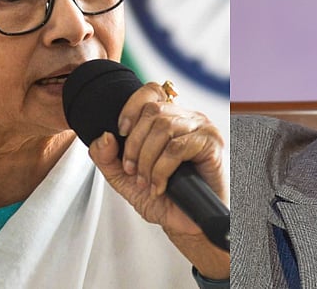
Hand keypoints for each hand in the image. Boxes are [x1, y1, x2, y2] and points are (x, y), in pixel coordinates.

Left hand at [87, 82, 227, 277]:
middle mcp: (188, 118)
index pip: (151, 91)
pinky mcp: (212, 144)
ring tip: (147, 181)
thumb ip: (107, 157)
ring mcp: (202, 128)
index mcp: (170, 118)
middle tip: (132, 171)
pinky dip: (162, 169)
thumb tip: (104, 136)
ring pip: (164, 128)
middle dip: (134, 145)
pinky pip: (177, 147)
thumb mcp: (125, 178)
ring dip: (147, 159)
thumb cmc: (165, 198)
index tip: (120, 134)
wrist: (188, 224)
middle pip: (152, 111)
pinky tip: (161, 185)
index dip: (130, 108)